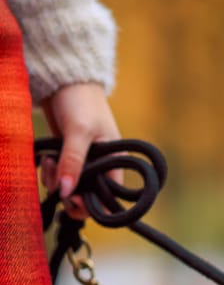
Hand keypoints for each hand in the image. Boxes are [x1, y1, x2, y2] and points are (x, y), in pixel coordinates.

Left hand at [40, 82, 119, 219]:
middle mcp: (101, 167)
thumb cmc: (81, 101)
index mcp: (114, 164)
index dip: (92, 205)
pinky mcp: (67, 157)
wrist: (64, 79)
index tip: (72, 198)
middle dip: (69, 194)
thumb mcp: (78, 132)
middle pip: (87, 198)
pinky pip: (59, 177)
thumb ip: (73, 162)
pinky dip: (51, 173)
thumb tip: (65, 192)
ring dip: (55, 183)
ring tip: (50, 164)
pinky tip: (47, 160)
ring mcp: (83, 163)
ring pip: (69, 188)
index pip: (109, 199)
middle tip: (58, 184)